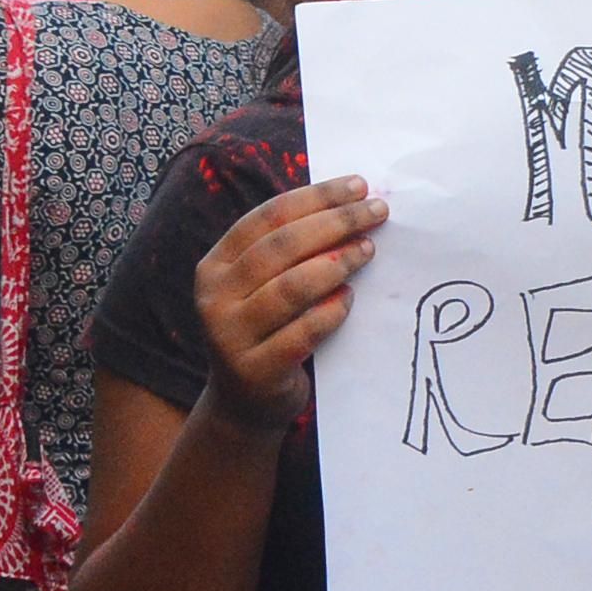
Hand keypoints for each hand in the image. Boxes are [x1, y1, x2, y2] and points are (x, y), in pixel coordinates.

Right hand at [199, 175, 384, 434]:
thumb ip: (292, 249)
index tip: (358, 186)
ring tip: (367, 251)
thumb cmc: (268, 329)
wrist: (246, 404)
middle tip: (376, 212)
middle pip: (281, 247)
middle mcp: (215, 298)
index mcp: (215, 265)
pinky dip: (330, 312)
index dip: (315, 197)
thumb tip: (351, 201)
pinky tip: (349, 299)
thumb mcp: (264, 285)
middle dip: (335, 223)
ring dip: (336, 264)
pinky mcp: (255, 371)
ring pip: (290, 288)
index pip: (268, 217)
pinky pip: (301, 333)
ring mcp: (230, 337)